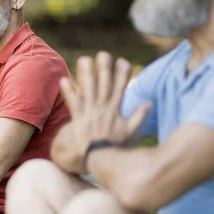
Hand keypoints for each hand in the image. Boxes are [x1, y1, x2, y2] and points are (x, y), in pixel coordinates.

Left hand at [56, 52, 150, 172]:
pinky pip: (73, 103)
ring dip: (86, 74)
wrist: (98, 159)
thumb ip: (139, 116)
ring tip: (84, 59)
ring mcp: (91, 113)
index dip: (122, 74)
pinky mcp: (79, 118)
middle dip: (104, 69)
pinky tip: (63, 79)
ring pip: (89, 89)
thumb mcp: (129, 132)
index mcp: (115, 110)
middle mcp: (103, 108)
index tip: (122, 61)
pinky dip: (68, 92)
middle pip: (104, 85)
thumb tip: (149, 103)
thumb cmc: (112, 145)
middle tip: (103, 54)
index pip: (120, 88)